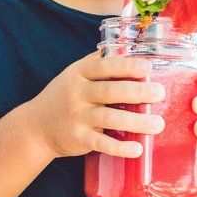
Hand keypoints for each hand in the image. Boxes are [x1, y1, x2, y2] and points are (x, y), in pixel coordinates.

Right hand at [26, 52, 164, 158]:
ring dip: (136, 121)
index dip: (125, 66)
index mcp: (79, 73)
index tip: (147, 68)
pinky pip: (101, 142)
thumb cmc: (65, 95)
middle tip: (160, 93)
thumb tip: (132, 48)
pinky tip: (137, 148)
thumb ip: (99, 63)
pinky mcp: (78, 138)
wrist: (36, 126)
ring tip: (158, 125)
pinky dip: (120, 147)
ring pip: (109, 117)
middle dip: (137, 92)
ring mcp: (77, 116)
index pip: (104, 66)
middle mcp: (77, 93)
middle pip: (110, 91)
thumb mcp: (76, 74)